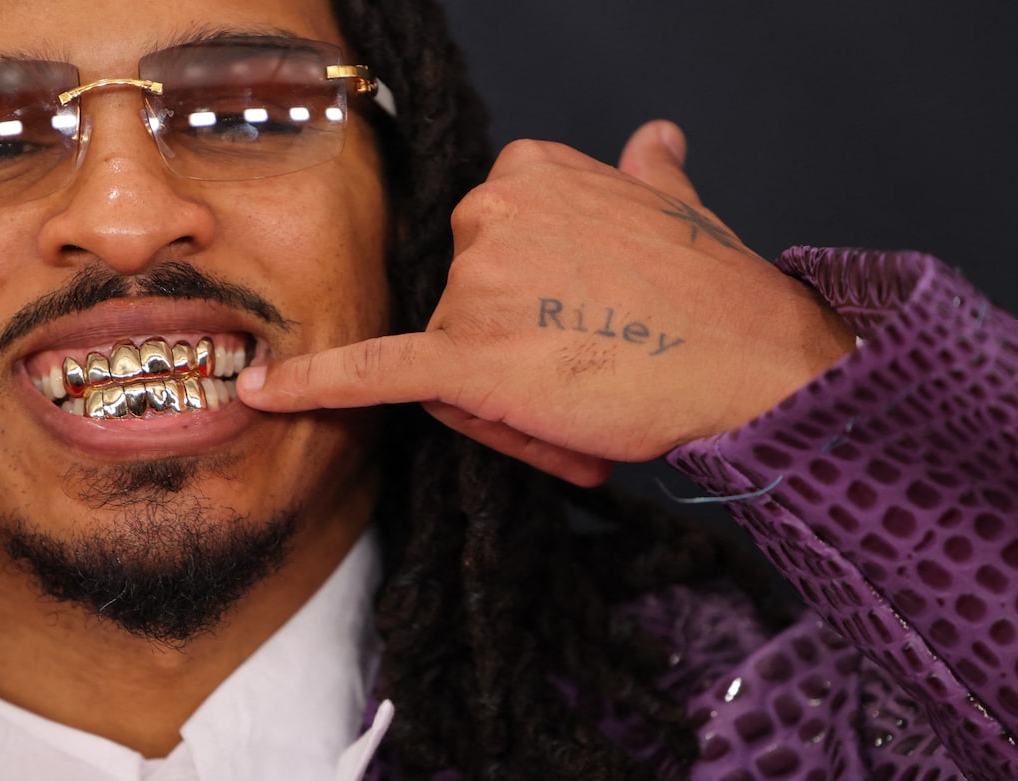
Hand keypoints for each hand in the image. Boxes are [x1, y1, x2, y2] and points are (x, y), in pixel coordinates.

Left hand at [235, 121, 857, 485]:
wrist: (754, 364)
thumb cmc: (717, 298)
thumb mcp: (677, 206)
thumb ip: (646, 173)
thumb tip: (653, 139)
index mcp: (523, 172)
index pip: (481, 260)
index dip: (531, 309)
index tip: (593, 326)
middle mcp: (486, 214)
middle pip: (456, 315)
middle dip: (512, 359)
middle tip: (594, 376)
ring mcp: (474, 285)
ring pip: (446, 370)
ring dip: (506, 404)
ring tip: (586, 404)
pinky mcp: (463, 357)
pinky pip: (372, 372)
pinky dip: (314, 384)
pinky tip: (263, 392)